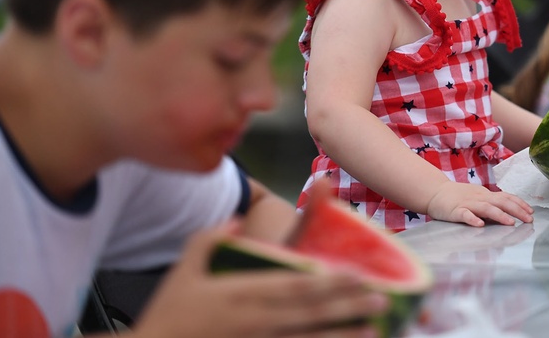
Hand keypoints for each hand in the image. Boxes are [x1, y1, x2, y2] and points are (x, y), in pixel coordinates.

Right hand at [132, 222, 387, 337]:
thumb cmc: (168, 312)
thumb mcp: (184, 268)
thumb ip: (210, 239)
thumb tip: (238, 222)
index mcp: (240, 294)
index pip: (292, 286)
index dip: (326, 281)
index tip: (356, 274)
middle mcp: (252, 322)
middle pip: (307, 313)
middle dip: (345, 306)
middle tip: (380, 298)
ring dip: (340, 336)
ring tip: (373, 330)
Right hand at [425, 182, 533, 227]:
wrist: (435, 192)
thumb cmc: (458, 197)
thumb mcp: (478, 198)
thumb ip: (492, 205)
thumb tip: (511, 216)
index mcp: (486, 195)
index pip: (506, 197)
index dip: (520, 204)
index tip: (531, 212)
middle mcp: (479, 198)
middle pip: (501, 202)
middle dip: (516, 210)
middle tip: (528, 220)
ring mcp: (467, 204)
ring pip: (485, 208)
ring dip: (499, 215)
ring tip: (510, 223)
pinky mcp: (455, 211)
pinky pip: (464, 215)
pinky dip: (472, 219)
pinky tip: (479, 225)